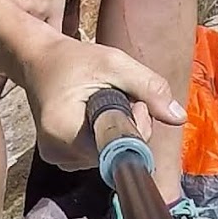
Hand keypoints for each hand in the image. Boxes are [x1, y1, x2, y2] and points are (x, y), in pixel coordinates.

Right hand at [20, 35, 186, 170]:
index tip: (130, 99)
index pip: (117, 150)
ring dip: (115, 130)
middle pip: (113, 154)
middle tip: (119, 93)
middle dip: (127, 126)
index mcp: (64, 132)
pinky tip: (95, 113)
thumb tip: (179, 117)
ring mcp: (58, 159)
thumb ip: (149, 87)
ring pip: (106, 156)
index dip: (134, 127)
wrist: (38, 61)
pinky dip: (103, 135)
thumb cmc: (73, 59)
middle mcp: (58, 154)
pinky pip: (95, 154)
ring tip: (102, 99)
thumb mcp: (114, 63)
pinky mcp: (60, 157)